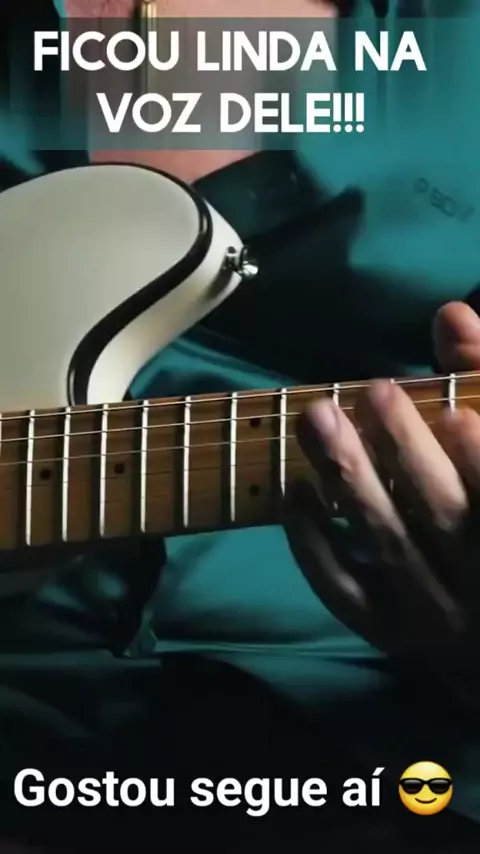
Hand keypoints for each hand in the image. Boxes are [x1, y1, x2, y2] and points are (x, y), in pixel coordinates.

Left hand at [284, 301, 479, 706]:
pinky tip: (293, 492)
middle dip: (409, 451)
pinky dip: (315, 546)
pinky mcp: (387, 630)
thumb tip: (451, 314)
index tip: (457, 414)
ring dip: (353, 481)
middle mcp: (478, 583)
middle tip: (374, 391)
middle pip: (443, 516)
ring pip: (392, 548)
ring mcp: (433, 614)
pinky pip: (344, 592)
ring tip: (319, 418)